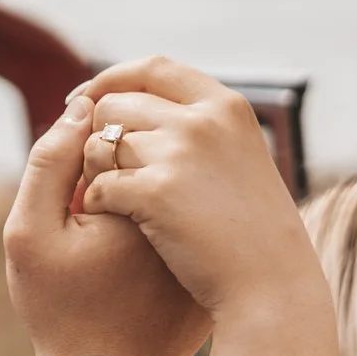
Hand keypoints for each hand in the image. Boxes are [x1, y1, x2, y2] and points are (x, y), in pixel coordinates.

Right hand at [5, 93, 209, 355]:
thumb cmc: (60, 309)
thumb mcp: (29, 233)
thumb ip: (48, 161)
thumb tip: (81, 107)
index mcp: (147, 194)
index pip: (116, 138)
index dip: (81, 174)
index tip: (76, 224)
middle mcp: (190, 209)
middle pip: (151, 155)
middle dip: (115, 182)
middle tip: (94, 243)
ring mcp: (208, 239)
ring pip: (170, 187)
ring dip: (138, 201)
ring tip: (114, 257)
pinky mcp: (214, 260)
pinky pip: (185, 221)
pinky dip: (159, 229)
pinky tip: (134, 269)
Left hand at [72, 58, 321, 320]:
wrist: (271, 287)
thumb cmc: (253, 236)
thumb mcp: (242, 161)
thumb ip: (206, 130)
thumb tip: (150, 108)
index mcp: (226, 106)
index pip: (154, 68)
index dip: (111, 79)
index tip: (85, 100)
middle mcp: (203, 120)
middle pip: (115, 105)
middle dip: (98, 136)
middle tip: (100, 170)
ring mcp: (180, 153)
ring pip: (101, 145)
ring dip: (94, 173)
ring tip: (110, 202)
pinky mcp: (156, 192)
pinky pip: (98, 185)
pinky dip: (95, 205)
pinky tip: (109, 223)